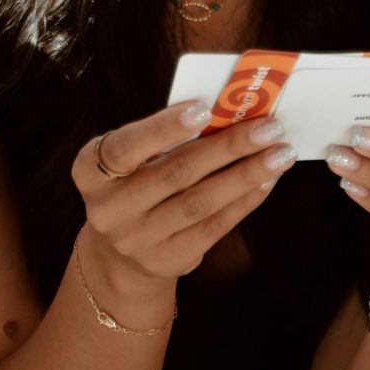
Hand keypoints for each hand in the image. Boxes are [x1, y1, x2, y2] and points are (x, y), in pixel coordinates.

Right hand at [72, 101, 292, 298]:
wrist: (119, 253)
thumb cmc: (134, 184)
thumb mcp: (133, 159)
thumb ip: (165, 137)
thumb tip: (227, 111)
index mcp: (90, 171)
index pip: (125, 147)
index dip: (164, 128)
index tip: (205, 109)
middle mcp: (108, 208)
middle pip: (176, 172)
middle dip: (228, 146)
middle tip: (269, 127)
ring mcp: (136, 240)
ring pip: (201, 201)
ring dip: (246, 174)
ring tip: (280, 153)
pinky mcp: (166, 260)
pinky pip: (214, 226)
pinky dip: (245, 200)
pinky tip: (267, 180)